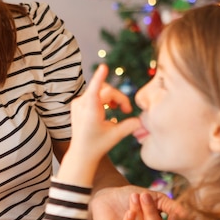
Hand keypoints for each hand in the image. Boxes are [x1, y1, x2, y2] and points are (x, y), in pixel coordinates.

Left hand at [57, 65, 140, 185]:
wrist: (81, 152)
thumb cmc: (98, 145)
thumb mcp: (116, 136)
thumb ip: (130, 126)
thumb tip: (142, 120)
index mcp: (91, 112)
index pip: (96, 91)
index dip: (100, 78)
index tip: (103, 67)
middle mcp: (82, 105)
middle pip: (106, 91)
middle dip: (119, 98)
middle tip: (127, 110)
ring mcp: (78, 103)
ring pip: (100, 90)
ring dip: (111, 97)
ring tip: (117, 109)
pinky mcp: (77, 103)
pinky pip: (93, 93)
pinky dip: (103, 98)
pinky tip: (107, 109)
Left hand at [90, 185, 187, 219]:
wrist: (106, 193)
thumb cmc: (132, 196)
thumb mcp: (155, 198)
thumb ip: (171, 206)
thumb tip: (186, 215)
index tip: (172, 213)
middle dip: (152, 216)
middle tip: (146, 197)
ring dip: (138, 215)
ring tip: (135, 197)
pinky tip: (129, 212)